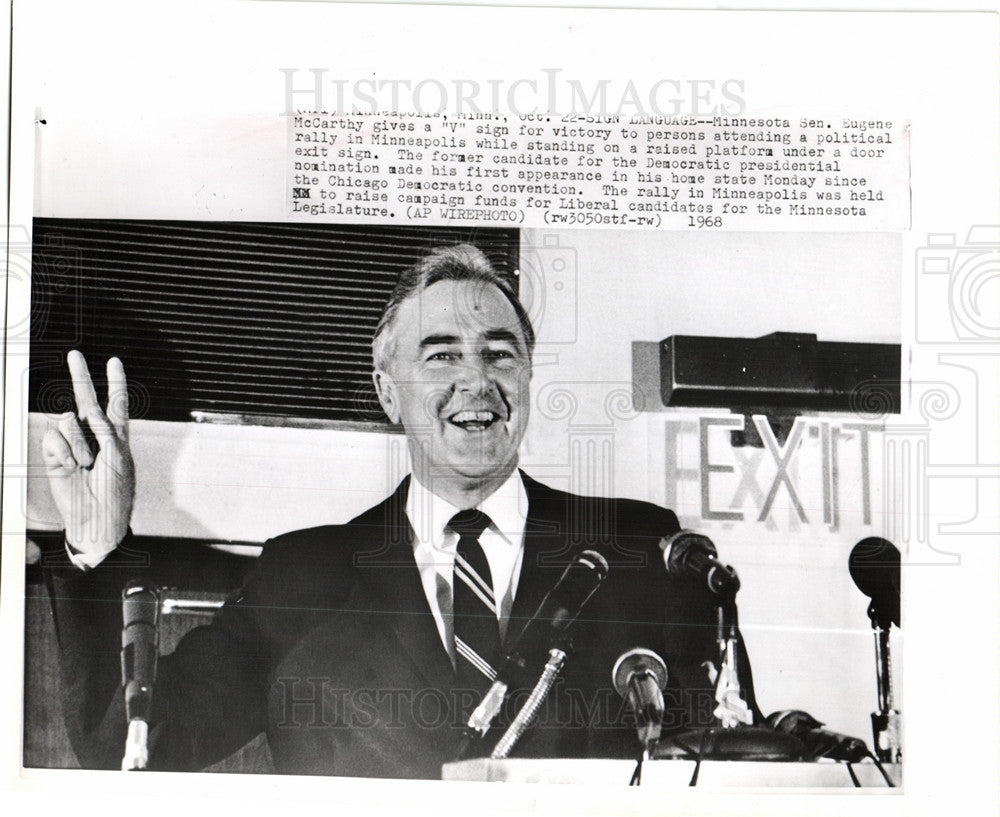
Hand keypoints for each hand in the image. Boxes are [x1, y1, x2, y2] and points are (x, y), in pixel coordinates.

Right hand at [41, 351, 135, 556]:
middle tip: (74, 355)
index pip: (116, 403)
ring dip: (78, 443)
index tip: (113, 362)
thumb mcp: (118, 457)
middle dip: (81, 376)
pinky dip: (63, 451)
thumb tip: (83, 412)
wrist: (95, 519)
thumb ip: (104, 430)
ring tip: (86, 464)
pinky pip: (53, 437)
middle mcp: (93, 434)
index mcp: (116, 434)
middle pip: (86, 399)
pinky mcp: (55, 453)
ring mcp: (72, 443)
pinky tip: (71, 466)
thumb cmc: (114, 492)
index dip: (115, 382)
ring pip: (68, 421)